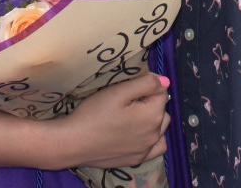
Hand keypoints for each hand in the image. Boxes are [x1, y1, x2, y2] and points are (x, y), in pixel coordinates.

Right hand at [49, 72, 170, 170]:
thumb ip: (146, 84)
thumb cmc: (95, 112)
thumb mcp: (120, 91)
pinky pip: (156, 147)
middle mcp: (154, 134)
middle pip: (161, 109)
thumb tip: (166, 81)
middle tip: (128, 100)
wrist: (74, 142)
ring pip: (160, 127)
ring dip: (153, 118)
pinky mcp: (136, 160)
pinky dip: (153, 138)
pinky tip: (140, 133)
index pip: (161, 92)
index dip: (148, 85)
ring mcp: (146, 150)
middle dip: (151, 101)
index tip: (131, 86)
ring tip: (132, 115)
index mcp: (152, 115)